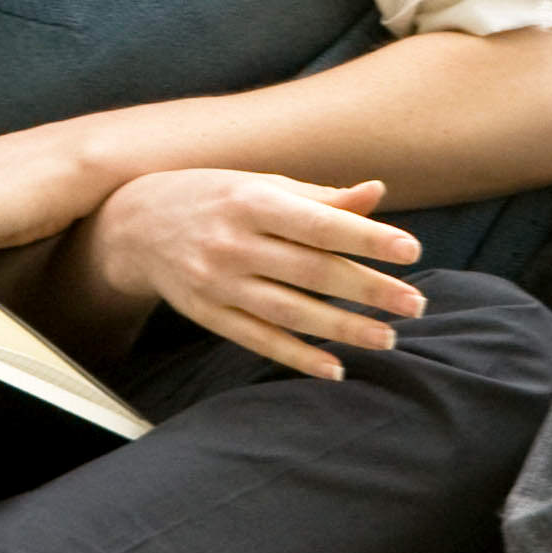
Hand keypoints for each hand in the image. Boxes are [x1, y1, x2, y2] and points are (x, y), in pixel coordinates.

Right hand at [90, 173, 426, 381]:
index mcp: (252, 199)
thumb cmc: (215, 196)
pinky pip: (258, 340)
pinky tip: (335, 369)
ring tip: (387, 338)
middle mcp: (233, 242)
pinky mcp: (208, 315)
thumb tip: (378, 195)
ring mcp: (217, 283)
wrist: (135, 225)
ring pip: (289, 313)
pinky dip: (298, 357)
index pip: (318, 224)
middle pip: (311, 272)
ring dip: (342, 329)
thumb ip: (319, 197)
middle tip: (416, 304)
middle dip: (368, 290)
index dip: (366, 238)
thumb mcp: (261, 184)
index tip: (411, 250)